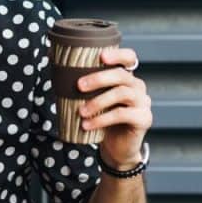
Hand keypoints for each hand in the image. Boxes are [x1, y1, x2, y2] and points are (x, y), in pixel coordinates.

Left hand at [76, 48, 152, 169]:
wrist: (117, 148)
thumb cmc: (103, 120)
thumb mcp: (94, 100)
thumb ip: (86, 86)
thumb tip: (57, 66)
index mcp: (127, 78)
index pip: (129, 58)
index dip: (118, 54)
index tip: (101, 56)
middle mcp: (138, 87)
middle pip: (122, 75)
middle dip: (99, 78)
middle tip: (79, 86)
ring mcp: (143, 102)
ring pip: (122, 93)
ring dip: (98, 101)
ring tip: (81, 111)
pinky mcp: (144, 118)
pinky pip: (122, 114)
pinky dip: (102, 119)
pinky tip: (88, 125)